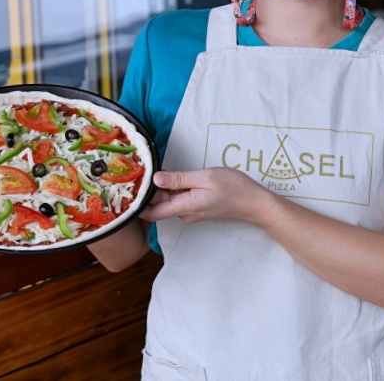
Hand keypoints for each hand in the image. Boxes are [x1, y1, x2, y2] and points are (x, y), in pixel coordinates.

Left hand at [140, 168, 267, 223]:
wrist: (254, 203)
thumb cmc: (233, 188)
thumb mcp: (205, 177)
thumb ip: (179, 179)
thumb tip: (155, 179)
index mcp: (184, 207)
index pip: (151, 213)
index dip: (137, 204)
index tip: (128, 188)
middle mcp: (184, 213)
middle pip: (157, 205)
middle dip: (147, 191)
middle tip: (138, 170)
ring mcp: (191, 211)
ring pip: (168, 202)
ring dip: (160, 189)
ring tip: (151, 169)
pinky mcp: (197, 207)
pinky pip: (178, 200)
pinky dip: (172, 189)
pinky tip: (171, 176)